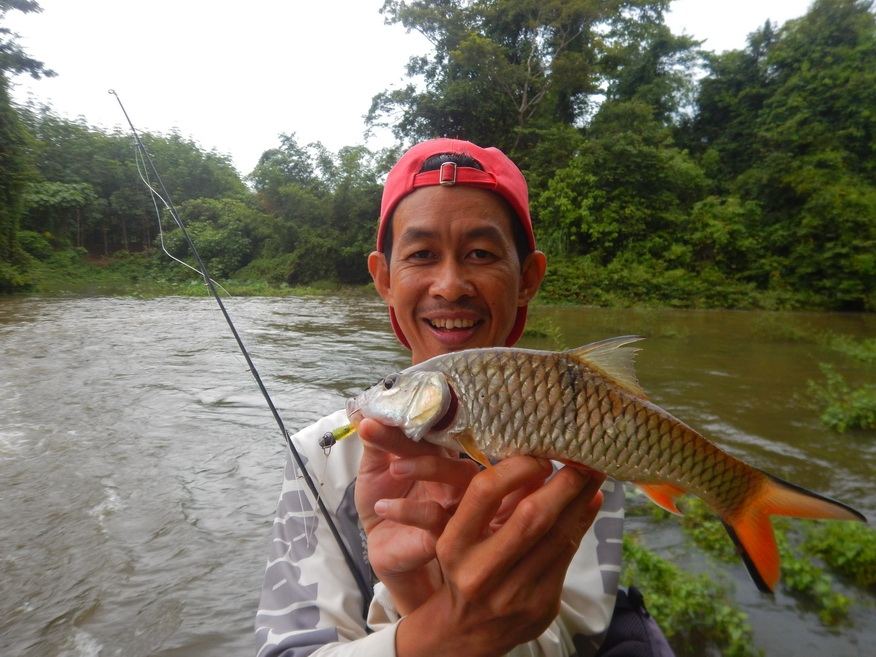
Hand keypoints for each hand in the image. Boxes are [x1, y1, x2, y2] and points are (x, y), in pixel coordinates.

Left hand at [355, 418, 479, 612]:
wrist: (382, 547)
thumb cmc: (386, 502)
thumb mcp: (374, 470)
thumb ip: (376, 444)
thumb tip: (368, 412)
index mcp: (439, 456)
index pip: (434, 431)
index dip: (413, 418)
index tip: (378, 413)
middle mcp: (454, 477)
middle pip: (450, 448)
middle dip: (417, 439)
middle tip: (381, 433)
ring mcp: (456, 505)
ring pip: (461, 478)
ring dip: (427, 467)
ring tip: (394, 468)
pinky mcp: (446, 535)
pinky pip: (437, 518)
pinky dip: (409, 510)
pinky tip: (382, 507)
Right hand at [394, 457, 604, 656]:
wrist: (466, 632)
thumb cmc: (465, 568)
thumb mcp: (466, 533)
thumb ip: (499, 500)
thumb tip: (542, 463)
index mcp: (454, 544)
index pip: (484, 492)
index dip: (517, 468)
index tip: (539, 457)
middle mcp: (481, 571)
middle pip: (531, 517)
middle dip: (564, 484)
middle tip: (583, 460)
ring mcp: (514, 593)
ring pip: (558, 537)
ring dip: (581, 501)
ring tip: (595, 474)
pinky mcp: (541, 606)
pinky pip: (568, 557)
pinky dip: (581, 525)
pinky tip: (590, 503)